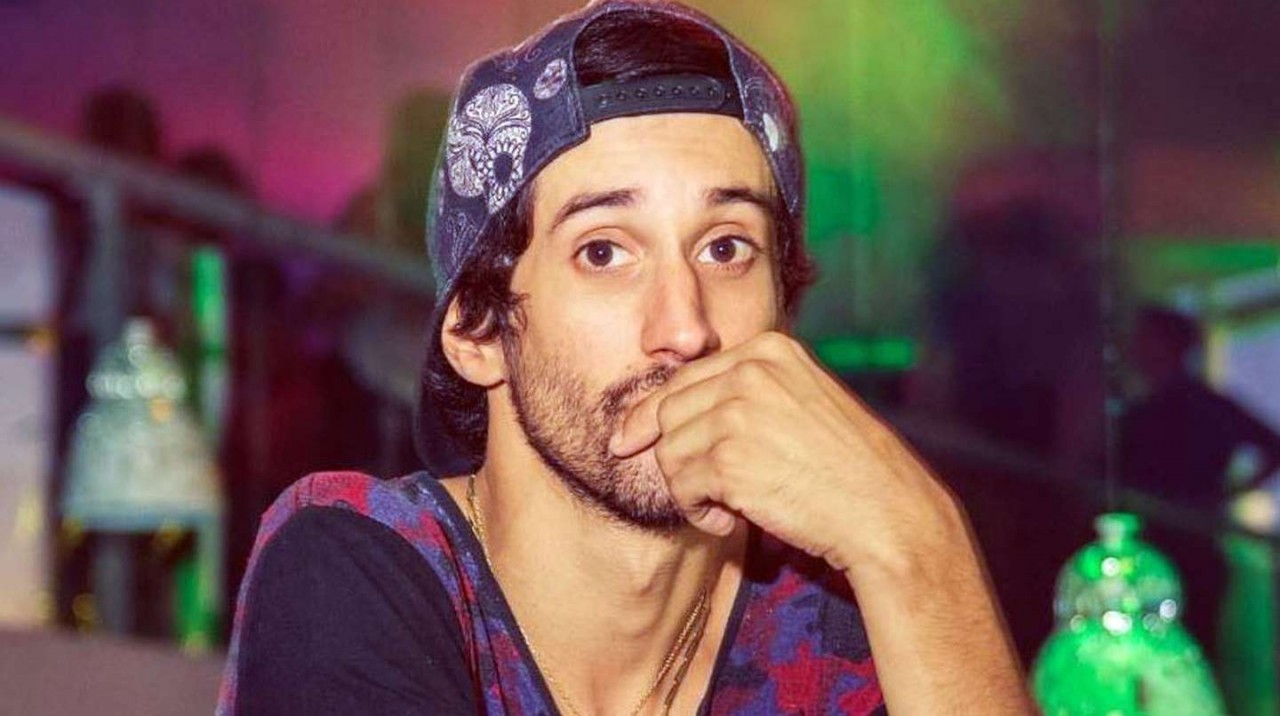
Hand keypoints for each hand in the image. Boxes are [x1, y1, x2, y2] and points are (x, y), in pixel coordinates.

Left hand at [610, 331, 966, 579]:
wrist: (887, 512)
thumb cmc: (846, 468)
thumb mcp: (801, 403)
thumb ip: (744, 394)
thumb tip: (658, 416)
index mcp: (770, 349)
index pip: (685, 377)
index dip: (649, 413)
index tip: (628, 439)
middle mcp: (751, 370)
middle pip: (669, 411)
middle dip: (674, 455)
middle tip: (703, 490)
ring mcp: (738, 411)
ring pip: (669, 451)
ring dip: (690, 488)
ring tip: (727, 506)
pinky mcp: (729, 458)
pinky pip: (682, 487)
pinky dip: (698, 512)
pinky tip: (731, 521)